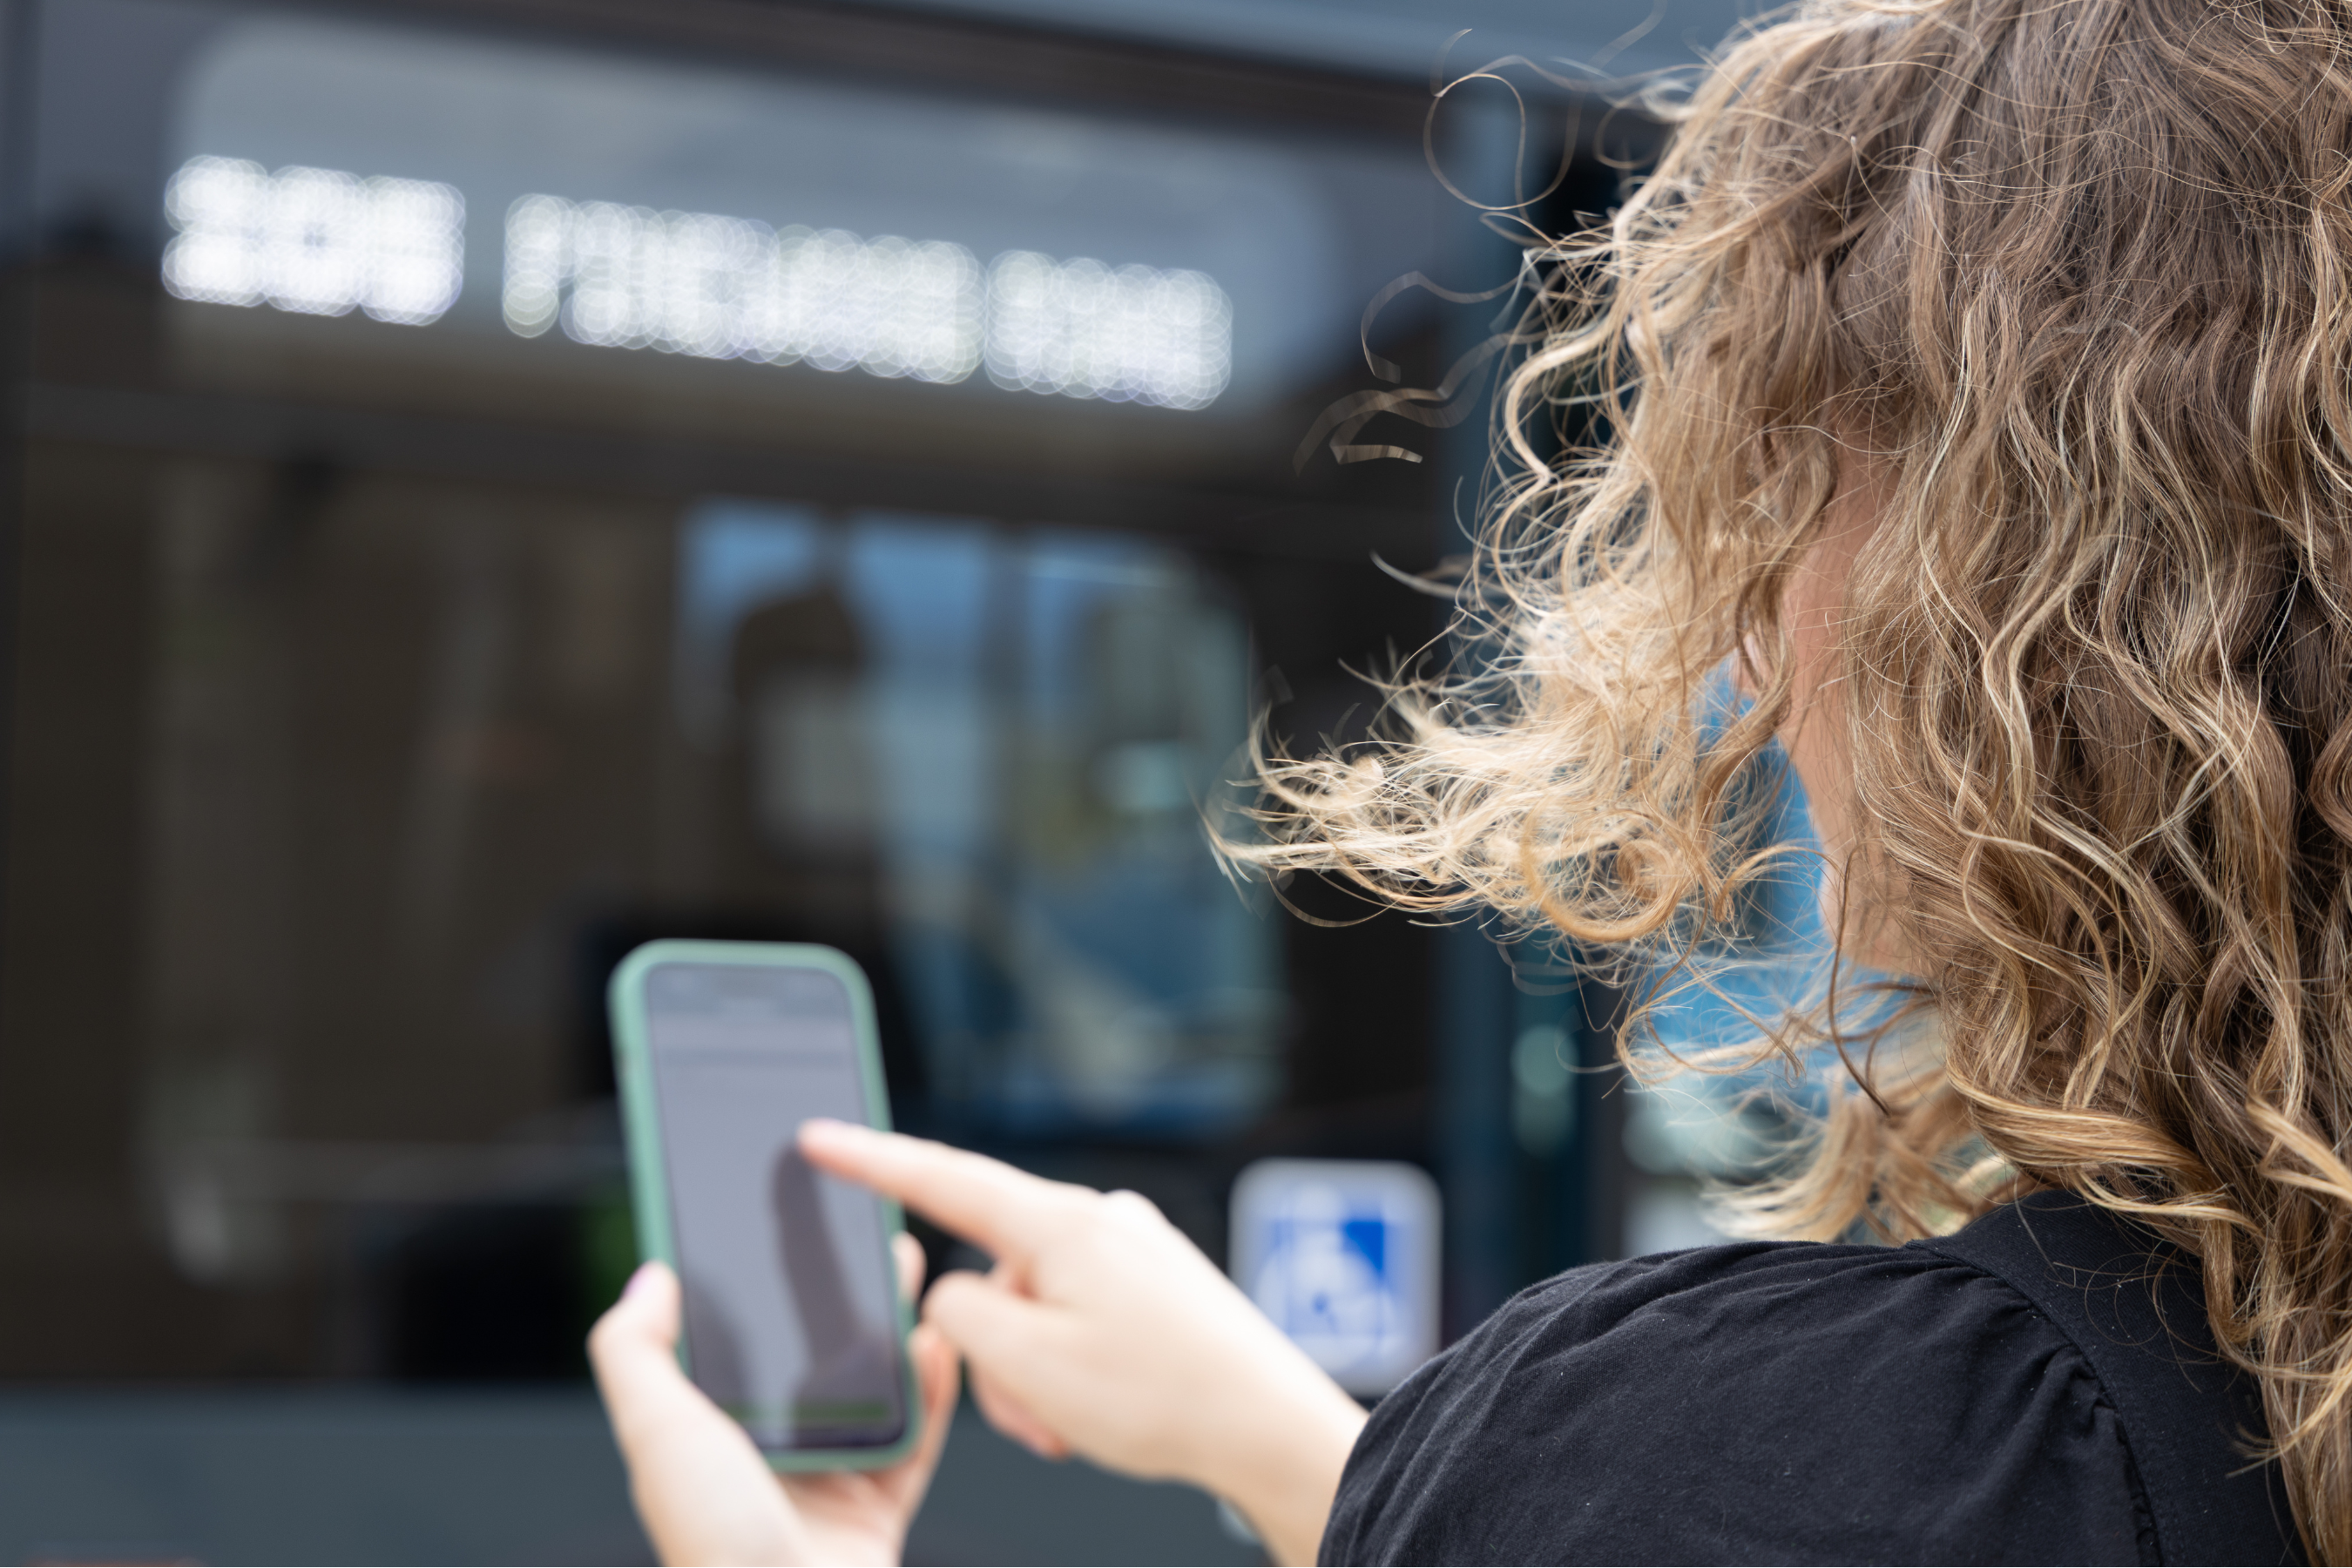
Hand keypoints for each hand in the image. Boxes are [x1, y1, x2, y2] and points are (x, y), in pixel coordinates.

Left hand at [588, 1236, 957, 1565]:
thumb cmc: (715, 1543)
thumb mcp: (657, 1432)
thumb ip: (636, 1352)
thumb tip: (648, 1274)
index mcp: (709, 1434)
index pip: (731, 1338)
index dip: (752, 1277)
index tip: (777, 1218)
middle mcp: (767, 1454)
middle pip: (810, 1351)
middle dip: (839, 1289)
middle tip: (862, 1229)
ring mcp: (826, 1481)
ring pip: (871, 1386)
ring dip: (893, 1324)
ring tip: (910, 1265)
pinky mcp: (878, 1507)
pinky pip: (915, 1438)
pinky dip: (933, 1390)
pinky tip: (940, 1341)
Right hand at [799, 1120, 1365, 1566]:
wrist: (1271, 1429)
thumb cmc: (1167, 1398)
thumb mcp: (1029, 1366)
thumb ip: (959, 1317)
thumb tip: (951, 1295)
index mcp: (1062, 1225)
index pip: (942, 1179)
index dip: (869, 1161)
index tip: (819, 1137)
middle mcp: (1100, 1219)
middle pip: (991, 1274)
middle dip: (995, 1353)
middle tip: (1038, 1416)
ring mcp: (1133, 1247)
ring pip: (1033, 1306)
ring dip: (1036, 1374)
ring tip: (1080, 1422)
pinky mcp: (1156, 1281)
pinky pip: (1079, 1316)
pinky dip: (1073, 1368)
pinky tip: (1108, 1409)